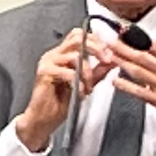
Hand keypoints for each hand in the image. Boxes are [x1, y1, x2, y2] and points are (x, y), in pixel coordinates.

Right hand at [13, 28, 103, 155]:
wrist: (43, 119)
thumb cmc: (60, 104)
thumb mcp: (85, 84)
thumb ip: (97, 71)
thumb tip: (111, 61)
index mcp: (62, 54)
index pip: (80, 36)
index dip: (97, 41)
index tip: (110, 53)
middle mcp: (54, 54)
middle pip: (78, 38)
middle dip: (96, 48)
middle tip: (107, 59)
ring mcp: (48, 62)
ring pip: (74, 56)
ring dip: (87, 72)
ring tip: (88, 87)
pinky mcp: (44, 72)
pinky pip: (67, 72)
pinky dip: (78, 83)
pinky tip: (79, 92)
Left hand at [110, 19, 155, 146]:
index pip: (155, 44)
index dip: (139, 37)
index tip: (126, 31)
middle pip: (142, 56)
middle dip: (123, 48)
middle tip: (109, 41)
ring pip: (138, 72)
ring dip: (121, 63)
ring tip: (108, 55)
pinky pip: (140, 92)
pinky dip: (127, 86)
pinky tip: (116, 81)